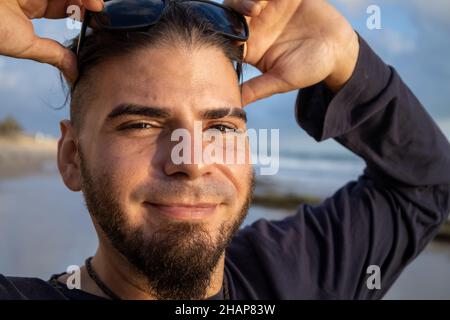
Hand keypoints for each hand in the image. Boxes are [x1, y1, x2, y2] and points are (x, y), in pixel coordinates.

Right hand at [0, 0, 103, 82]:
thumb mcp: (27, 45)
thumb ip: (53, 55)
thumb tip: (75, 73)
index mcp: (33, 5)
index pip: (68, 5)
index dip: (86, 11)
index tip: (99, 22)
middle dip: (90, 1)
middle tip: (102, 13)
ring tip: (97, 6)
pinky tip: (91, 1)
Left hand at [224, 0, 359, 105]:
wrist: (338, 50)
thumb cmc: (309, 69)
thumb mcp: (281, 80)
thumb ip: (257, 88)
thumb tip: (234, 103)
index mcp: (249, 47)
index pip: (226, 37)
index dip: (224, 35)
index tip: (235, 40)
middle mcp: (253, 26)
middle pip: (230, 12)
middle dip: (234, 10)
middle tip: (248, 15)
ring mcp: (267, 8)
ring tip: (257, 7)